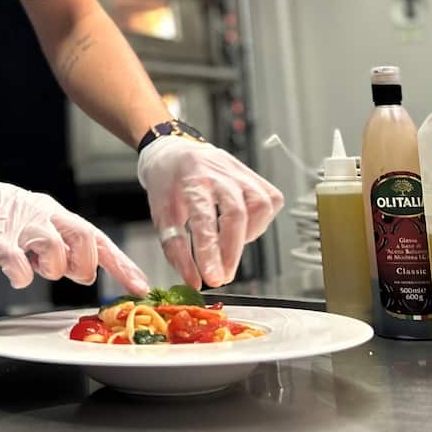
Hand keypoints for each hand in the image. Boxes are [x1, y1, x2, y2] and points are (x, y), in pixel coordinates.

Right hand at [0, 161, 148, 291]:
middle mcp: (42, 216)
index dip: (121, 263)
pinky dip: (21, 275)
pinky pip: (16, 261)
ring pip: (55, 252)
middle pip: (85, 239)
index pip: (97, 237)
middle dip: (83, 266)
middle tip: (68, 274)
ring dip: (51, 270)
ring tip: (33, 266)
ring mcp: (19, 226)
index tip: (141, 285)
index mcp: (55, 213)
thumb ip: (59, 243)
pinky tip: (15, 274)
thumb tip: (84, 268)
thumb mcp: (35, 222)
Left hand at [136, 137, 283, 287]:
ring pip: (261, 205)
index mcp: (191, 178)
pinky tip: (242, 227)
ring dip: (248, 234)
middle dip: (231, 252)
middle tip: (222, 276)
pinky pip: (270, 199)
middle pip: (237, 214)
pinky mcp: (252, 174)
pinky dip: (261, 221)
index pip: (204, 218)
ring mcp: (239, 170)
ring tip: (229, 245)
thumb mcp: (161, 215)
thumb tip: (193, 281)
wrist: (171, 150)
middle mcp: (218, 171)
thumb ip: (176, 249)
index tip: (212, 279)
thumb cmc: (165, 182)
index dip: (210, 251)